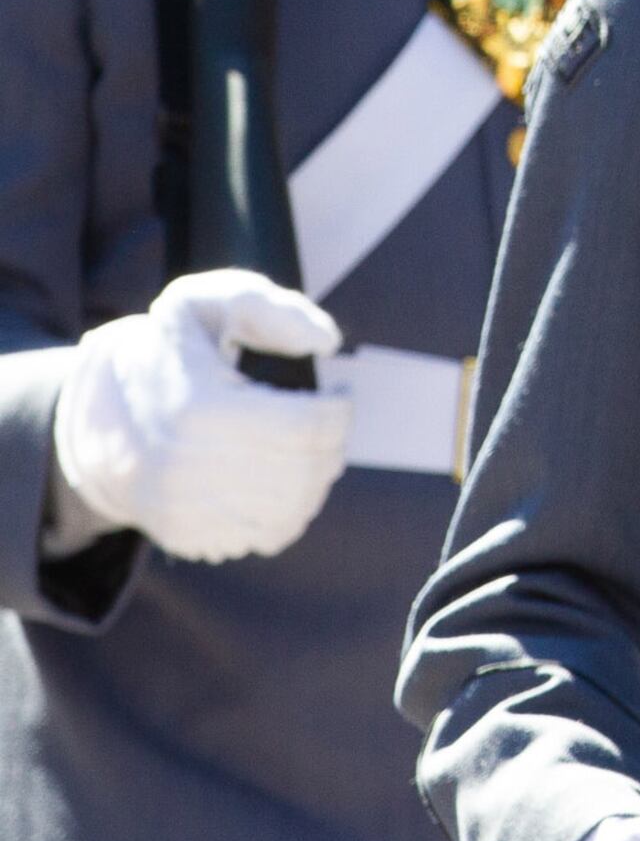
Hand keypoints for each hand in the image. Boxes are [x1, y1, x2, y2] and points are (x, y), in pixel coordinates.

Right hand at [50, 270, 348, 562]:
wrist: (98, 413)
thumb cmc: (169, 350)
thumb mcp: (205, 303)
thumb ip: (270, 308)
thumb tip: (328, 342)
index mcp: (195, 408)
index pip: (305, 427)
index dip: (341, 410)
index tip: (339, 393)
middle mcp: (184, 469)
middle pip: (302, 472)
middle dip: (334, 444)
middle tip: (331, 422)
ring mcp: (181, 510)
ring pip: (291, 512)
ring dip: (319, 479)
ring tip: (313, 449)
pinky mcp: (185, 536)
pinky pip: (266, 538)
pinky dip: (292, 511)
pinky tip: (286, 479)